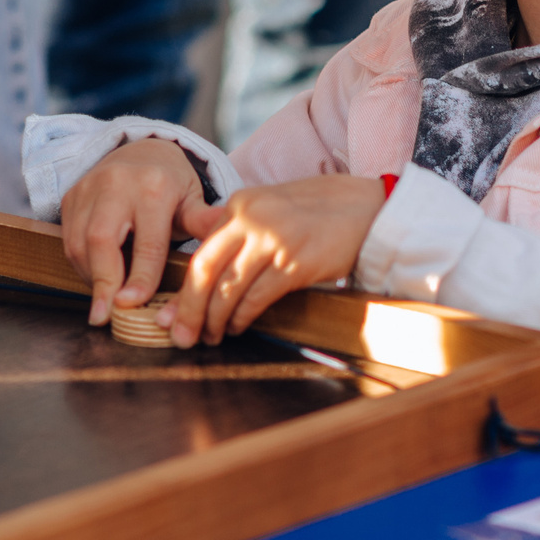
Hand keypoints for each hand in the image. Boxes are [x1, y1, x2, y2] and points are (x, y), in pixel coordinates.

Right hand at [59, 139, 206, 324]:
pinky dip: (80, 265)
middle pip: (101, 240)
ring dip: (90, 277)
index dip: (140, 277)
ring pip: (79, 242)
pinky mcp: (71, 196)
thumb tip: (228, 243)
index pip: (147, 242)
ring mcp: (89, 187)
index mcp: (155, 186)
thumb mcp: (192, 200)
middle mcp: (117, 183)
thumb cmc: (170, 185)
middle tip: (104, 316)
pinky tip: (96, 279)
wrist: (140, 151)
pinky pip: (69, 238)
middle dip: (103, 281)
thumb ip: (203, 224)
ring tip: (104, 301)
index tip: (132, 304)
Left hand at [161, 175, 386, 346]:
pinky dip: (242, 317)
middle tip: (179, 335)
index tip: (171, 311)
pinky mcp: (295, 262)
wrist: (368, 208)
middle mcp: (252, 219)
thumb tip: (209, 273)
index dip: (183, 287)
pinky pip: (256, 298)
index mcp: (241, 204)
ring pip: (227, 289)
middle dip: (188, 309)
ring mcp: (273, 240)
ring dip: (215, 320)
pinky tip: (238, 327)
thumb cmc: (321, 211)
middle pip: (204, 271)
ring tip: (211, 336)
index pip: (201, 251)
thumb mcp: (272, 208)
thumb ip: (241, 230)